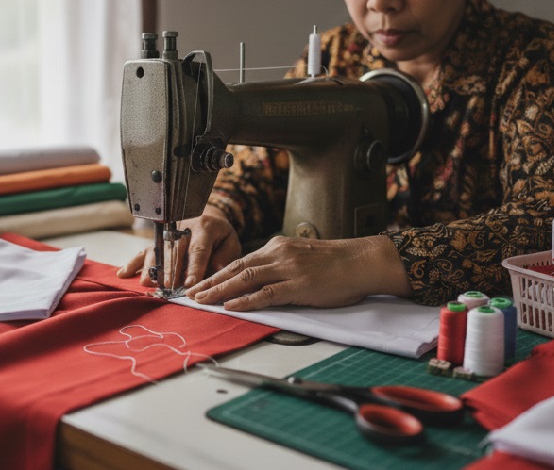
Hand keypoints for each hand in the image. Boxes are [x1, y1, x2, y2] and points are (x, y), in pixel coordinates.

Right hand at [116, 205, 241, 287]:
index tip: (190, 283)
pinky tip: (123, 274)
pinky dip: (133, 263)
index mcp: (204, 228)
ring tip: (147, 283)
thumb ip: (224, 258)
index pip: (198, 250)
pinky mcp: (157, 241)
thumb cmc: (220, 235)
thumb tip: (215, 274)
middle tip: (167, 286)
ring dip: (151, 268)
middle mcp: (182, 229)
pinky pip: (144, 251)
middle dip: (170, 270)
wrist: (207, 216)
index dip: (194, 267)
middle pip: (174, 251)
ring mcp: (167, 235)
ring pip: (157, 251)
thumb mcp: (230, 241)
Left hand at [185, 234, 411, 310]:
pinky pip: (266, 293)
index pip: (239, 260)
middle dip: (210, 282)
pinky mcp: (299, 286)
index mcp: (277, 247)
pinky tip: (230, 306)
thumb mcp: (302, 256)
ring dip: (220, 291)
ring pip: (245, 279)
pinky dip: (246, 300)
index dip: (217, 273)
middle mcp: (278, 254)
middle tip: (190, 294)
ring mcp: (287, 269)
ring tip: (201, 300)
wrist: (362, 260)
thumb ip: (281, 265)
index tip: (200, 283)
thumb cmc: (337, 262)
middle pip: (235, 268)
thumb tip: (262, 279)